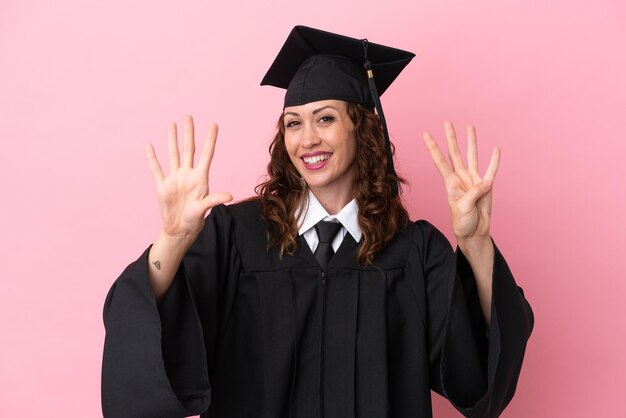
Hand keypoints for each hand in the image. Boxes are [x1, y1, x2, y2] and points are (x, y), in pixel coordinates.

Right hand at [146, 115, 232, 241]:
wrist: (179, 229)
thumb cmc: (194, 219)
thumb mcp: (204, 208)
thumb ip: (214, 200)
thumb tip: (230, 196)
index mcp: (200, 178)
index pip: (206, 154)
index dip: (210, 139)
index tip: (214, 125)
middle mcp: (187, 174)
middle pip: (188, 149)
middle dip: (188, 133)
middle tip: (188, 116)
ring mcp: (175, 178)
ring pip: (173, 154)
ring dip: (172, 140)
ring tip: (172, 125)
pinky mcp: (162, 185)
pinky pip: (156, 168)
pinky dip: (152, 158)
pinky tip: (150, 146)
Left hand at [423, 122, 499, 241]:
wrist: (473, 232)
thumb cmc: (463, 222)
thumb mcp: (463, 208)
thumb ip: (474, 193)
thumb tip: (487, 181)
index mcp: (450, 183)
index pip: (440, 162)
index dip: (433, 148)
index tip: (426, 134)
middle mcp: (460, 178)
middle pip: (455, 153)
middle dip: (451, 138)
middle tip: (447, 122)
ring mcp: (473, 180)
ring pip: (472, 156)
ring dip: (471, 142)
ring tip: (470, 127)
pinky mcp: (487, 186)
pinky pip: (491, 170)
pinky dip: (494, 160)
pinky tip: (495, 149)